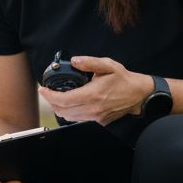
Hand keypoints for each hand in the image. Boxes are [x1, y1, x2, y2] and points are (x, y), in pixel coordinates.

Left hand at [37, 55, 152, 124]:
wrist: (139, 94)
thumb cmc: (124, 80)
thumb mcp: (108, 65)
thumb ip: (90, 62)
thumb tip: (75, 61)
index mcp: (92, 95)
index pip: (63, 100)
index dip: (49, 96)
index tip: (43, 89)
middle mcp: (93, 109)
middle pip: (62, 110)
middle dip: (51, 102)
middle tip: (47, 93)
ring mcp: (96, 117)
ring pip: (69, 117)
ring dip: (59, 108)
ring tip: (56, 98)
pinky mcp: (99, 121)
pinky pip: (79, 119)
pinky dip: (70, 112)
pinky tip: (70, 104)